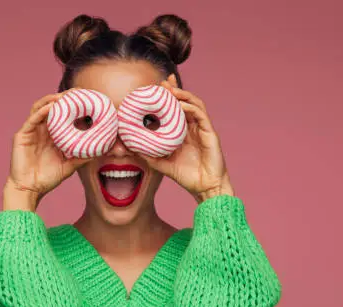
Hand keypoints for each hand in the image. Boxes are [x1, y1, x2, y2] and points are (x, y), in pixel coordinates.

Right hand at [4, 89, 91, 210]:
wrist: (29, 190)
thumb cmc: (47, 179)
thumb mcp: (70, 166)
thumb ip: (82, 157)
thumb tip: (100, 150)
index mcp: (52, 135)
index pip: (63, 114)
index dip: (74, 105)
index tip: (88, 99)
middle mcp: (41, 129)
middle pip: (52, 106)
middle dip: (65, 97)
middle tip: (80, 92)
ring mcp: (31, 131)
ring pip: (41, 107)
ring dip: (53, 99)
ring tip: (66, 96)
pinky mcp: (22, 135)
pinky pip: (33, 119)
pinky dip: (43, 110)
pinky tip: (53, 106)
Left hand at [138, 80, 234, 202]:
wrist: (205, 188)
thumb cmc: (187, 177)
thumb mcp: (163, 164)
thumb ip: (149, 156)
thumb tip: (132, 149)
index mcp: (184, 132)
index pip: (175, 109)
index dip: (168, 97)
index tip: (155, 89)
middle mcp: (193, 128)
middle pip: (185, 101)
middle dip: (174, 89)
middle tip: (162, 82)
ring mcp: (203, 129)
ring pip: (194, 104)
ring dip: (182, 94)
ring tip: (170, 89)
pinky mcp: (210, 133)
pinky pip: (200, 114)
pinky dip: (190, 107)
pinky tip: (180, 104)